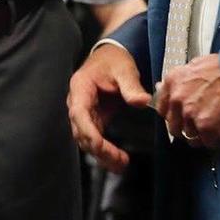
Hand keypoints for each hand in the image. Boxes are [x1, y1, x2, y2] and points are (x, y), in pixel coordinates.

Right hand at [68, 43, 150, 172]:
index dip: (89, 133)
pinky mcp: (93, 118)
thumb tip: (142, 102)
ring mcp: (84, 112)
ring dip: (101, 154)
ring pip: (86, 139)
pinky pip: (95, 137)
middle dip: (98, 150)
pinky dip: (104, 150)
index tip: (103, 148)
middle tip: (119, 162)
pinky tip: (118, 160)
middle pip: (81, 132)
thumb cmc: (115, 60)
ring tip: (121, 165)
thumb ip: (132, 86)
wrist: (111, 54)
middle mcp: (77, 102)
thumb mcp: (125, 69)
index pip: (79, 115)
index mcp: (81, 88)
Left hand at [155, 53, 219, 149]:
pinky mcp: (206, 128)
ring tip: (217, 123)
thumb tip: (162, 87)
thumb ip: (178, 80)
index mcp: (173, 81)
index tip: (180, 117)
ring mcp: (191, 115)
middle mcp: (178, 99)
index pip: (162, 109)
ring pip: (191, 136)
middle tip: (202, 123)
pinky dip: (217, 140)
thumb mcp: (197, 65)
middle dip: (187, 128)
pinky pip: (208, 143)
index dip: (173, 115)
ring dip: (203, 134)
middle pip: (174, 127)